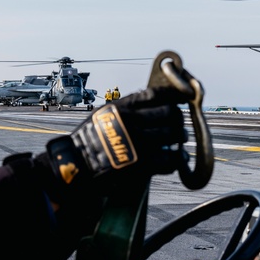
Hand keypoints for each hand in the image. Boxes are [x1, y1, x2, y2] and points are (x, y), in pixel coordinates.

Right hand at [43, 87, 189, 201]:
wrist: (77, 164)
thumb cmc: (92, 138)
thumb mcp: (106, 112)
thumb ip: (128, 105)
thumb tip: (155, 99)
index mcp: (124, 107)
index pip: (157, 94)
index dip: (174, 95)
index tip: (182, 98)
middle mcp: (133, 122)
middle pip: (171, 113)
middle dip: (178, 118)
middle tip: (180, 124)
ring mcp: (140, 143)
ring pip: (174, 135)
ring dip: (181, 137)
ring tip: (180, 139)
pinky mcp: (143, 164)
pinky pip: (170, 159)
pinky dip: (177, 159)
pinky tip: (178, 158)